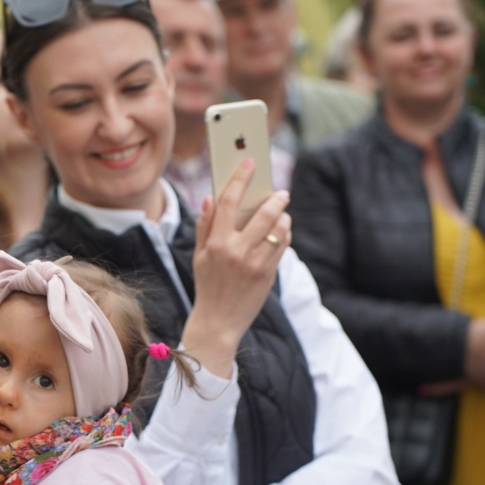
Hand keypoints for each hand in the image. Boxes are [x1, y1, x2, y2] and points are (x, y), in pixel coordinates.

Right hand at [182, 158, 291, 378]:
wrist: (218, 321)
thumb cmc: (207, 285)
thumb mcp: (199, 255)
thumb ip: (205, 225)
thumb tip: (210, 197)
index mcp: (216, 243)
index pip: (229, 202)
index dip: (240, 179)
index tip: (249, 163)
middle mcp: (237, 251)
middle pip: (264, 213)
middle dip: (276, 197)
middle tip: (281, 192)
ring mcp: (255, 263)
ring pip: (278, 228)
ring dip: (283, 216)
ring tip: (281, 213)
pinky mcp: (269, 273)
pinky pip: (283, 245)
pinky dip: (285, 233)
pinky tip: (281, 231)